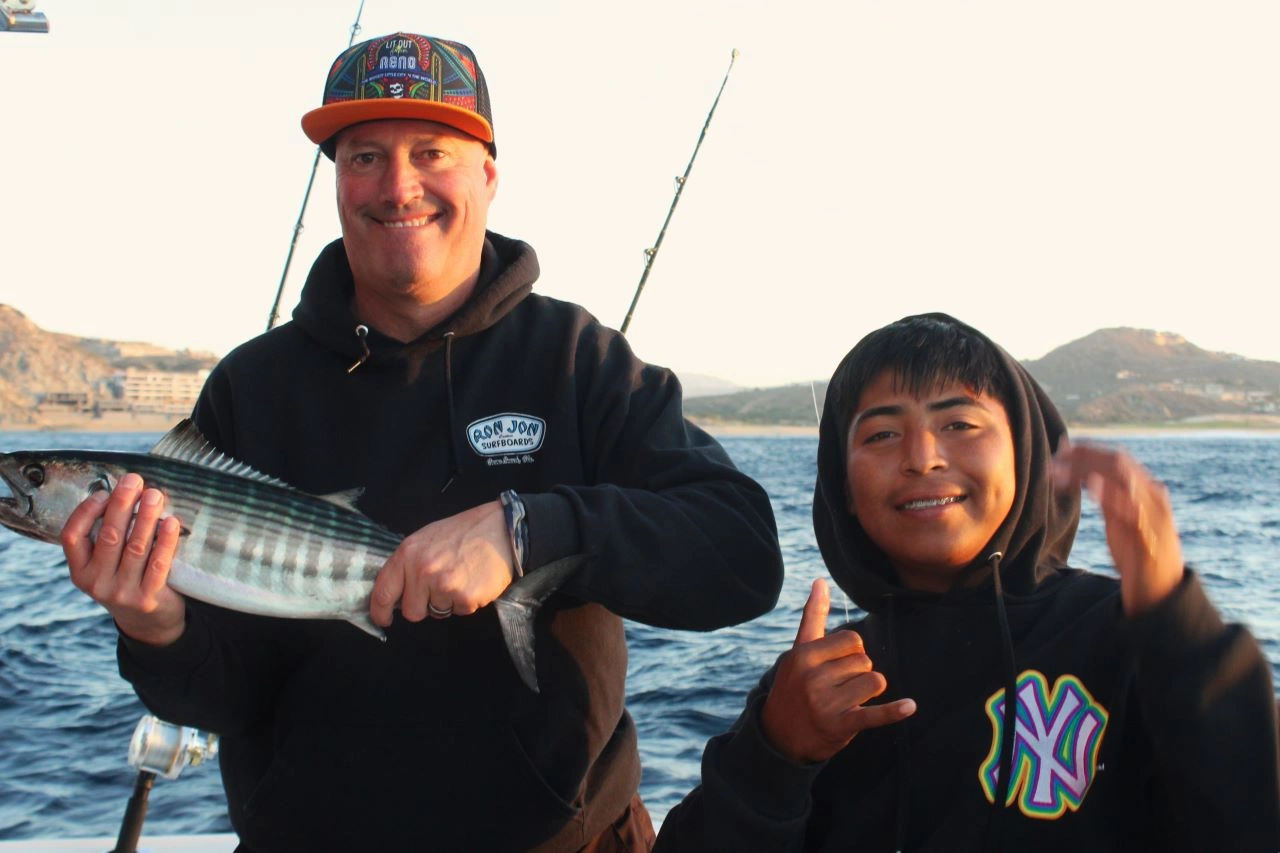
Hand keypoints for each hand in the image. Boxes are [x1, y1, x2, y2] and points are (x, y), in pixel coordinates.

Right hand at [61, 472, 186, 645]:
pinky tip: (171, 522)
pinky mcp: (146, 599)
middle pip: (109, 536)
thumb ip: (108, 537)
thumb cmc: (128, 579)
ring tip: (155, 495)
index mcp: (80, 571)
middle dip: (122, 505)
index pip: (72, 536)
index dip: (86, 511)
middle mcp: (96, 583)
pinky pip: (158, 564)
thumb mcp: (107, 564)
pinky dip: (166, 541)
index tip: (104, 491)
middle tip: (134, 481)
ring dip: (146, 517)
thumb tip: (123, 492)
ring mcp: (121, 593)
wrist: (149, 623)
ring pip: (135, 547)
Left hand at [371, 500, 514, 625]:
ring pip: (437, 612)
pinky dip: (466, 601)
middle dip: (423, 606)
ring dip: (448, 601)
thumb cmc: (462, 532)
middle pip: (412, 612)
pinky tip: (474, 581)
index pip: (383, 592)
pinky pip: (460, 611)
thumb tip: (396, 592)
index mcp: (408, 554)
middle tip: (439, 587)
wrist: (501, 529)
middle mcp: (422, 571)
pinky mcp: (466, 598)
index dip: (380, 611)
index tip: (384, 619)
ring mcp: (444, 585)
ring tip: (461, 576)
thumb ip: (408, 564)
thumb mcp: (426, 539)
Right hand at [759, 579, 915, 762]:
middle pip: (864, 661)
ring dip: (869, 691)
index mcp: (804, 656)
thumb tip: (820, 581)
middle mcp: (814, 678)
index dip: (852, 651)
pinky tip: (910, 707)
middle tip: (838, 687)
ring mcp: (827, 703)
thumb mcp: (798, 651)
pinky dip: (894, 711)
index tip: (838, 664)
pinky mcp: (841, 726)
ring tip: (850, 700)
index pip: (852, 640)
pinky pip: (875, 715)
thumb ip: (813, 616)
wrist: (778, 735)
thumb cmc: (793, 686)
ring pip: (874, 682)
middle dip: (858, 672)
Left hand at [1054, 440, 1183, 616]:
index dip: (1090, 449)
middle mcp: (1153, 497)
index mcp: (1146, 490)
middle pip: (1118, 464)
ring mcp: (1154, 515)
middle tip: (1055, 458)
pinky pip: (1132, 511)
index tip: (1061, 447)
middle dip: (1085, 456)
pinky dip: (1111, 495)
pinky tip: (1092, 485)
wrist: (1160, 589)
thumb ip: (1105, 495)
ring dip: (1088, 471)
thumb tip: (1081, 473)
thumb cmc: (1137, 550)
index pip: (1118, 458)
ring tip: (1059, 472)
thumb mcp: (1118, 518)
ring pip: (1124, 481)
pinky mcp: (1150, 537)